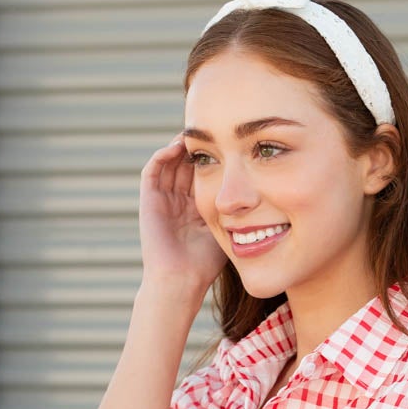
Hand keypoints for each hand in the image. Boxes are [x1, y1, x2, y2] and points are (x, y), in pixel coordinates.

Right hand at [139, 132, 227, 296]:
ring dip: (180, 145)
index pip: (203, 172)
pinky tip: (177, 146)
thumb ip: (236, 208)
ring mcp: (162, 200)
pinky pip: (153, 170)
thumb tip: (259, 190)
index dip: (213, 156)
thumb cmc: (205, 263)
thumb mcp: (227, 228)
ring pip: (170, 162)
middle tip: (211, 127)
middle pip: (186, 163)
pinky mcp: (148, 201)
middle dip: (197, 146)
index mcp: (196, 207)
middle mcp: (178, 201)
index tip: (228, 140)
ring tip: (194, 131)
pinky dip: (163, 154)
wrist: (180, 280)